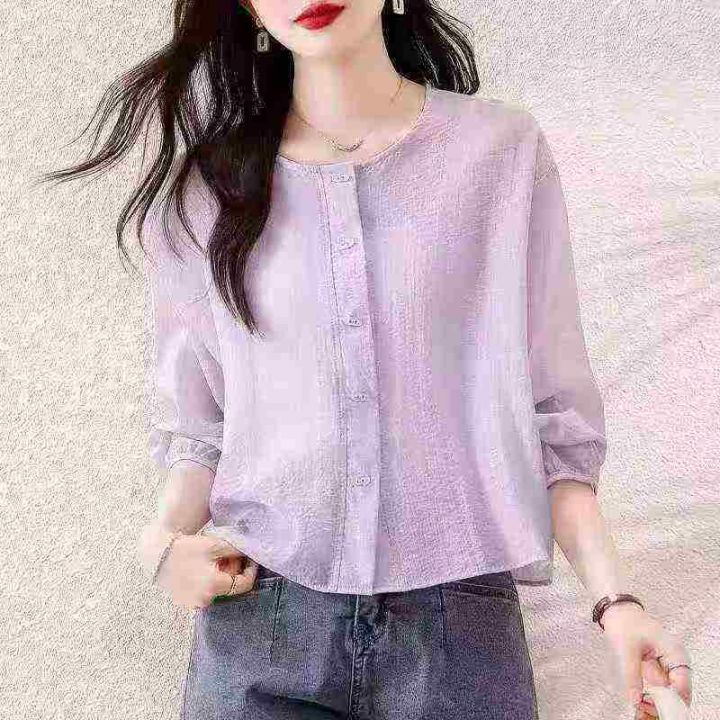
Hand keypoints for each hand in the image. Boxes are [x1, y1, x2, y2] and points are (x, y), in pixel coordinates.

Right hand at [138, 523, 258, 609]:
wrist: (158, 554)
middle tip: (231, 555)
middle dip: (235, 570)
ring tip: (217, 559)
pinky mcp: (186, 602)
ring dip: (223, 575)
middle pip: (231, 587)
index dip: (251, 570)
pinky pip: (207, 593)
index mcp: (214, 586)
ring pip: (220, 590)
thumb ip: (238, 549)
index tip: (252, 558)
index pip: (244, 584)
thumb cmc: (187, 548)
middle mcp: (205, 600)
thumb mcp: (216, 545)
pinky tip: (206, 567)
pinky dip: (211, 581)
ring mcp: (194, 603)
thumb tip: (254, 551)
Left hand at [600, 602, 691, 718]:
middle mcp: (676, 663)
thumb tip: (635, 698)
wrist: (619, 612)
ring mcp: (668, 668)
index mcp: (674, 653)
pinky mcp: (659, 672)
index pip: (681, 684)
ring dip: (656, 705)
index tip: (649, 702)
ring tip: (638, 708)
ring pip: (669, 696)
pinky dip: (651, 700)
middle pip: (678, 694)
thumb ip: (632, 674)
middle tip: (642, 707)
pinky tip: (639, 704)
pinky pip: (660, 691)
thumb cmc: (626, 623)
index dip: (669, 699)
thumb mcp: (626, 648)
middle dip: (662, 705)